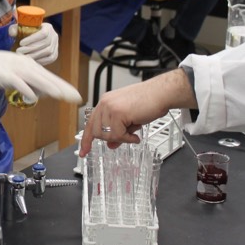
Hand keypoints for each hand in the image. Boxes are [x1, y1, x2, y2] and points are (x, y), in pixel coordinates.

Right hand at [0, 49, 81, 104]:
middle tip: (75, 97)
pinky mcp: (3, 75)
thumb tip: (43, 94)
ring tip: (60, 95)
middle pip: (46, 78)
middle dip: (62, 88)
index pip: (50, 77)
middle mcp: (24, 65)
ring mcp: (14, 69)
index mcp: (29, 66)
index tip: (76, 95)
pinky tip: (33, 97)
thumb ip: (29, 83)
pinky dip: (25, 89)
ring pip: (34, 79)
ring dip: (48, 87)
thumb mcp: (16, 76)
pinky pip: (16, 83)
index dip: (63, 86)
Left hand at [9, 22, 58, 64]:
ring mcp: (56, 45)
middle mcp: (54, 36)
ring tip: (23, 57)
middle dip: (31, 49)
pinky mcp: (55, 54)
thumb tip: (12, 33)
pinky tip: (31, 61)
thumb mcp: (20, 28)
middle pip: (45, 43)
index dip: (32, 39)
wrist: (34, 39)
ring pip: (48, 52)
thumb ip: (15, 29)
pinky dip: (41, 60)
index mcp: (48, 27)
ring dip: (35, 55)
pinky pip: (50, 58)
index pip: (43, 33)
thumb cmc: (26, 32)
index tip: (21, 43)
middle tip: (19, 51)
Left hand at [78, 69, 195, 156]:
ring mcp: (110, 107)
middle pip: (97, 132)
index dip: (86, 140)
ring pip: (107, 135)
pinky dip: (128, 139)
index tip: (83, 151)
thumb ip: (117, 131)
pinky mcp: (118, 113)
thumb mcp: (128, 119)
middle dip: (111, 138)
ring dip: (121, 138)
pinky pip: (118, 135)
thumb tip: (110, 145)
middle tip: (125, 136)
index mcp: (105, 102)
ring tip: (133, 132)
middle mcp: (105, 103)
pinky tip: (136, 135)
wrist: (161, 93)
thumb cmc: (149, 102)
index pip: (90, 123)